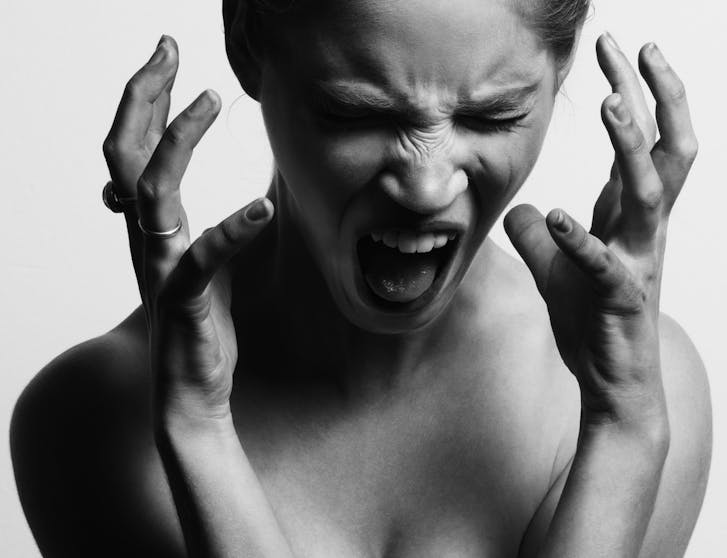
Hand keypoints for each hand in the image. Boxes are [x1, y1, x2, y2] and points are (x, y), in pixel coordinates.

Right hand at [102, 37, 274, 424]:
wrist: (191, 393)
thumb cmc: (200, 327)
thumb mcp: (205, 266)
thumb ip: (203, 229)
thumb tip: (238, 197)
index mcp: (153, 229)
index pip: (134, 152)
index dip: (144, 101)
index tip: (167, 59)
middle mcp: (147, 241)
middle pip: (125, 154)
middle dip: (143, 96)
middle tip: (167, 48)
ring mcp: (161, 269)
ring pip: (151, 192)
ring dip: (179, 142)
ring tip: (212, 101)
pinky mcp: (184, 301)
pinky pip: (200, 260)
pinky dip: (230, 230)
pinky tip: (263, 207)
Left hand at [504, 34, 697, 428]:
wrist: (612, 381)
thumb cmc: (592, 321)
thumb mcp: (556, 268)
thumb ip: (542, 235)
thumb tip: (524, 209)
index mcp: (628, 217)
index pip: (641, 142)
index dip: (633, 92)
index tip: (618, 48)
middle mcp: (642, 230)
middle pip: (667, 150)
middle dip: (657, 96)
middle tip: (635, 48)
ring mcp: (636, 262)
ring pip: (647, 194)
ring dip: (631, 148)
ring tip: (611, 105)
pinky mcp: (620, 299)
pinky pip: (603, 265)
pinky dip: (580, 240)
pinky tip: (557, 217)